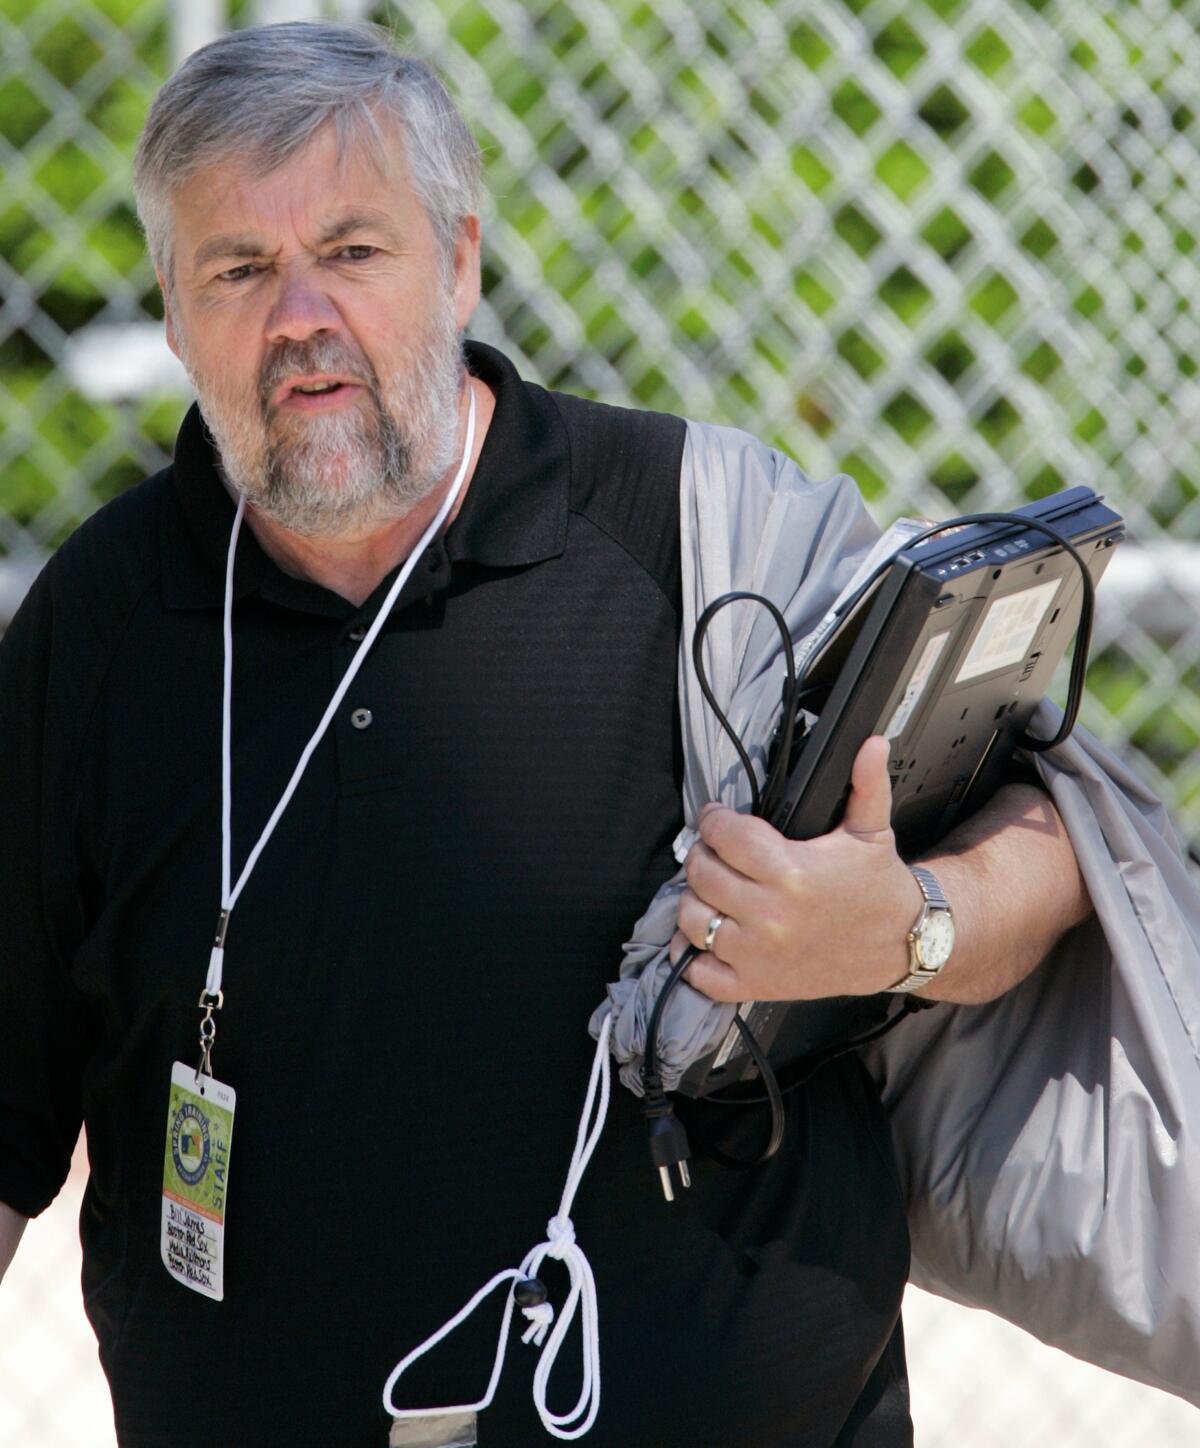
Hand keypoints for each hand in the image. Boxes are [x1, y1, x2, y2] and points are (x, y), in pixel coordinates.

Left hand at [669, 735, 922, 1001]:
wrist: (900, 944)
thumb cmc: (878, 889)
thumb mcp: (871, 832)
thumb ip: (866, 784)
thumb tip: (872, 744)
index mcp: (793, 872)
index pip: (725, 835)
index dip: (714, 819)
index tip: (717, 817)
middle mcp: (771, 914)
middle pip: (702, 873)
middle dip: (702, 854)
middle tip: (714, 850)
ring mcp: (759, 953)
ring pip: (692, 919)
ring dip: (694, 900)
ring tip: (711, 889)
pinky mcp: (757, 983)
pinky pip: (701, 975)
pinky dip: (693, 956)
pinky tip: (707, 935)